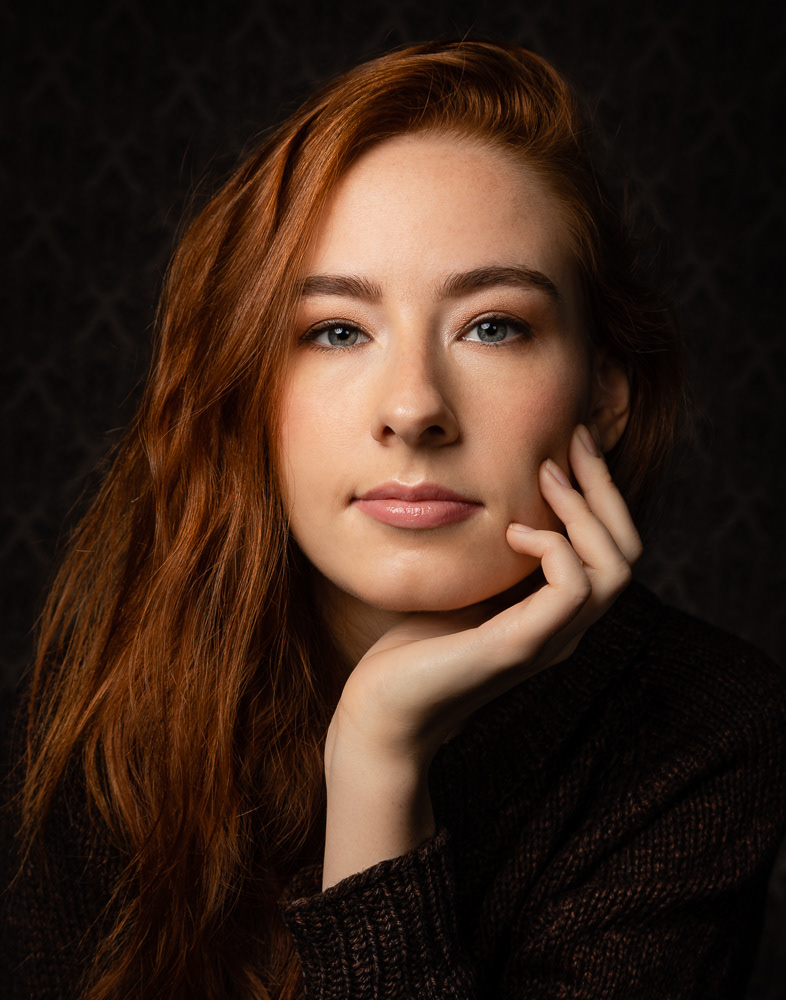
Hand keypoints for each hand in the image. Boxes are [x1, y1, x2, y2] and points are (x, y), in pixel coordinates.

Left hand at [321, 424, 641, 887]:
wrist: (382, 710)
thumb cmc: (416, 646)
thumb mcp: (468, 585)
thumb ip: (498, 555)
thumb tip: (506, 499)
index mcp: (556, 613)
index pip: (611, 549)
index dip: (602, 492)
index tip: (574, 441)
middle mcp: (565, 628)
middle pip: (626, 553)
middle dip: (605, 489)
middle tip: (572, 441)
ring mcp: (548, 640)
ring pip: (614, 571)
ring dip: (584, 513)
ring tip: (545, 479)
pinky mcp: (518, 647)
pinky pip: (572, 590)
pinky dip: (553, 547)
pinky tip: (512, 531)